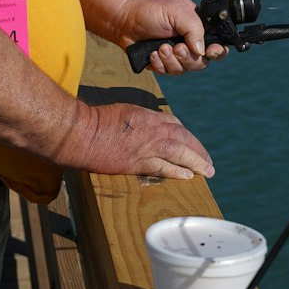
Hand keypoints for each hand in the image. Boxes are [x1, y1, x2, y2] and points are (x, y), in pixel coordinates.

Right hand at [53, 101, 213, 179]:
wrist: (80, 132)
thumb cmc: (96, 120)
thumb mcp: (124, 111)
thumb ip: (140, 119)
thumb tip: (150, 128)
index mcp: (147, 115)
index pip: (175, 124)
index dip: (186, 135)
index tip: (192, 143)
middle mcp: (151, 130)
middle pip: (183, 139)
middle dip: (198, 151)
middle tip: (208, 161)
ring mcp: (146, 147)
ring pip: (180, 154)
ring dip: (196, 162)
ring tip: (207, 171)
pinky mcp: (137, 163)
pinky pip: (164, 168)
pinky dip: (178, 172)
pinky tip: (187, 176)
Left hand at [113, 0, 226, 73]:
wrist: (123, 20)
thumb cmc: (150, 10)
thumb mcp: (176, 11)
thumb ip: (194, 28)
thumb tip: (202, 51)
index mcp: (197, 27)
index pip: (217, 44)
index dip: (217, 51)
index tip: (210, 52)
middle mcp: (189, 42)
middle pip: (201, 62)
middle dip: (188, 57)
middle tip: (176, 47)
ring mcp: (176, 54)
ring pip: (185, 69)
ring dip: (171, 60)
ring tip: (160, 48)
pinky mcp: (163, 63)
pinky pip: (168, 72)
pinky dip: (160, 64)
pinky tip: (152, 54)